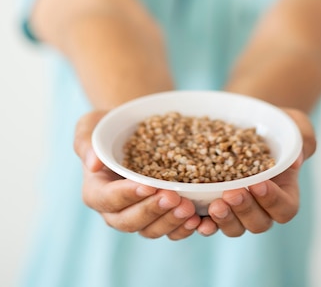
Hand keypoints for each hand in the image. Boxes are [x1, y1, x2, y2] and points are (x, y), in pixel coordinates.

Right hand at [73, 111, 200, 239]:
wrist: (128, 129)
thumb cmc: (105, 126)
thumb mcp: (89, 126)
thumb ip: (85, 142)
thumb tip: (92, 163)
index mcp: (95, 192)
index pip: (108, 200)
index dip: (127, 195)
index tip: (147, 185)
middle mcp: (114, 210)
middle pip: (129, 221)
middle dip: (152, 211)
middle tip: (174, 197)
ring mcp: (137, 215)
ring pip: (151, 230)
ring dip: (170, 222)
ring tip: (189, 208)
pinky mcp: (158, 215)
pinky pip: (169, 230)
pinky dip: (184, 229)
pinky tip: (199, 220)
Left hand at [199, 108, 315, 236]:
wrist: (251, 122)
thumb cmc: (278, 125)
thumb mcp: (295, 125)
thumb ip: (302, 139)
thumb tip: (295, 159)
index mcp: (285, 193)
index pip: (284, 208)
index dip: (272, 200)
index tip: (258, 183)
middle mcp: (262, 207)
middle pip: (258, 223)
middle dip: (244, 210)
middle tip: (231, 193)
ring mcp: (238, 210)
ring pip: (235, 227)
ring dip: (224, 220)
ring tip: (213, 205)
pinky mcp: (216, 204)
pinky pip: (210, 223)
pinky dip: (203, 224)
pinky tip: (193, 218)